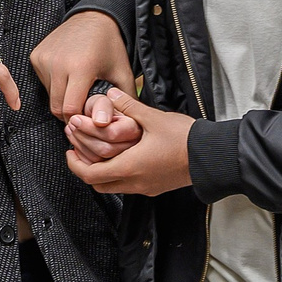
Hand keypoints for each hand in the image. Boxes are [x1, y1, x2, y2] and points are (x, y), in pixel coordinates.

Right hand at [31, 11, 135, 122]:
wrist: (93, 17)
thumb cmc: (110, 47)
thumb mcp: (123, 72)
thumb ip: (125, 100)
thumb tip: (125, 126)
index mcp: (80, 68)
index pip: (70, 109)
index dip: (80, 119)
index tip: (90, 118)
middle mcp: (58, 63)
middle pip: (57, 107)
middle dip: (70, 114)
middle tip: (84, 111)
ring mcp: (44, 58)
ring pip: (50, 96)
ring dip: (62, 100)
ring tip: (78, 92)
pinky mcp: (36, 56)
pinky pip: (44, 83)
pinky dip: (55, 86)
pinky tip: (68, 77)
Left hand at [64, 89, 194, 197]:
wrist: (212, 156)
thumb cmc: (185, 138)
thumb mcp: (153, 118)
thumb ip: (128, 106)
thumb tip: (110, 94)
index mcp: (129, 167)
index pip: (90, 175)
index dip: (74, 164)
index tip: (70, 150)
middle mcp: (135, 182)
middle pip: (98, 184)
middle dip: (85, 168)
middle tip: (81, 150)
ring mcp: (146, 187)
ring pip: (113, 186)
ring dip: (102, 172)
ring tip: (100, 151)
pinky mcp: (156, 186)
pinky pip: (128, 185)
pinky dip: (118, 174)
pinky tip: (122, 155)